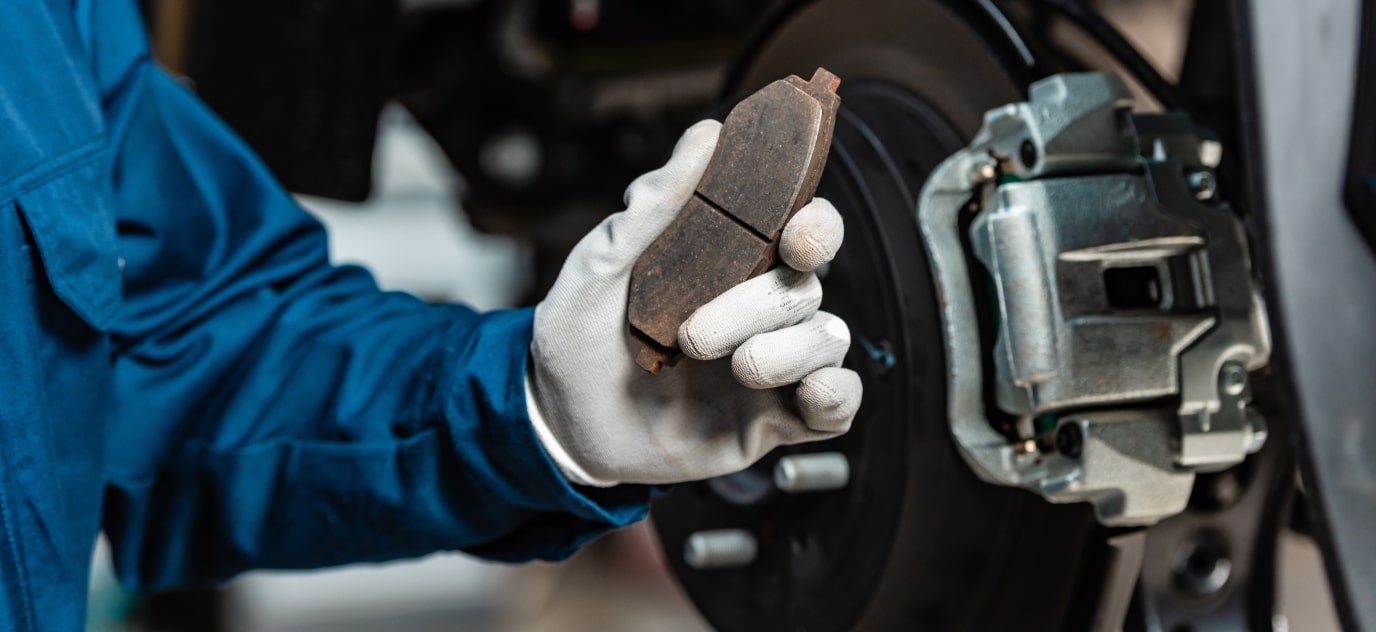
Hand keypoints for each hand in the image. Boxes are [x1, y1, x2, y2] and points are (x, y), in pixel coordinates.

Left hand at [526, 120, 861, 485]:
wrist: (559, 425)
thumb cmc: (578, 338)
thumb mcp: (600, 267)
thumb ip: (656, 205)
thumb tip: (705, 135)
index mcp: (730, 264)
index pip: (802, 230)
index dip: (817, 227)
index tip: (796, 238)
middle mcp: (759, 310)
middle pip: (809, 286)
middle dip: (760, 306)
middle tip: (696, 336)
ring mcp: (772, 365)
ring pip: (828, 339)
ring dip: (786, 352)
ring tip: (733, 368)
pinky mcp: (774, 420)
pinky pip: (838, 404)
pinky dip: (834, 396)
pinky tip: (801, 397)